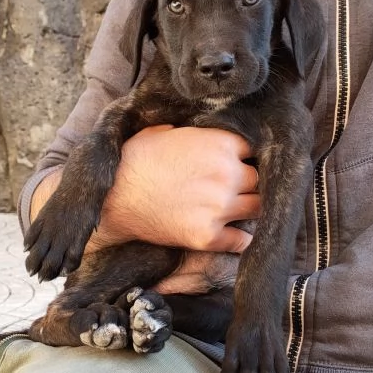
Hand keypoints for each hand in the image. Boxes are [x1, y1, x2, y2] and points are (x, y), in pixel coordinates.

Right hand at [87, 125, 259, 253]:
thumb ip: (192, 133)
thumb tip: (195, 133)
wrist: (113, 197)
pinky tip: (235, 234)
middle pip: (258, 179)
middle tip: (237, 187)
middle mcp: (227, 175)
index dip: (244, 157)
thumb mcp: (164, 132)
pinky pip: (241, 241)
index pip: (253, 150)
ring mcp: (220, 207)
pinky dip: (241, 239)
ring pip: (257, 208)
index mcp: (221, 144)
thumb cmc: (135, 160)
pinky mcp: (208, 236)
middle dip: (249, 183)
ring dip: (249, 208)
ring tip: (240, 209)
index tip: (238, 164)